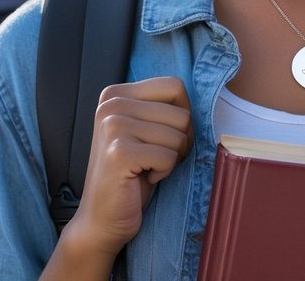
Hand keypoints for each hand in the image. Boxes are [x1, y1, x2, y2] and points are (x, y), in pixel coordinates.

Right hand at [63, 77, 192, 261]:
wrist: (101, 219)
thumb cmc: (132, 174)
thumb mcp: (145, 130)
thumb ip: (163, 108)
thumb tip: (202, 100)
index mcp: (116, 93)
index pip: (175, 86)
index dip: (182, 117)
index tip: (163, 138)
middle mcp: (111, 104)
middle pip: (181, 113)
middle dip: (179, 142)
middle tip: (154, 158)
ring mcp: (112, 126)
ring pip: (178, 136)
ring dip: (171, 159)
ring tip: (147, 168)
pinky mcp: (119, 152)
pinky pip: (169, 157)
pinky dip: (164, 173)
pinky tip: (142, 178)